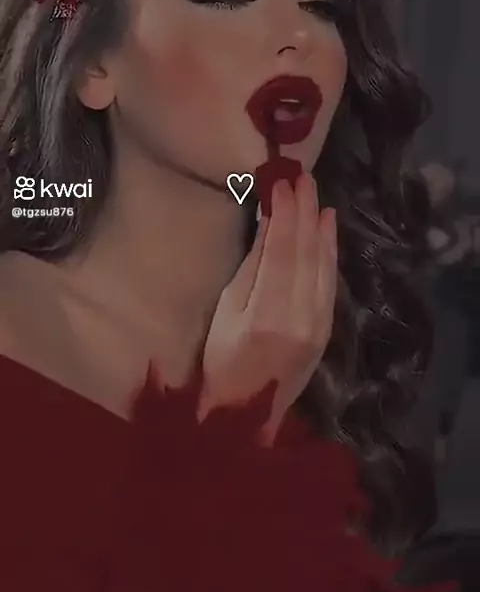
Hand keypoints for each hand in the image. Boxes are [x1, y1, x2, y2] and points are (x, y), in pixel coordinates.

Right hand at [199, 173, 336, 442]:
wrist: (248, 414)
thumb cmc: (222, 361)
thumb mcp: (226, 311)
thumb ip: (253, 268)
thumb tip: (270, 223)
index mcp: (269, 315)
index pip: (283, 252)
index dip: (284, 215)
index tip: (281, 183)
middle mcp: (302, 317)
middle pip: (307, 253)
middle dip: (305, 211)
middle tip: (301, 177)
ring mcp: (319, 324)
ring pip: (323, 265)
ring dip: (320, 227)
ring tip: (315, 195)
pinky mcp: (327, 328)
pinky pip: (330, 281)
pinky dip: (329, 251)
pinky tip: (327, 228)